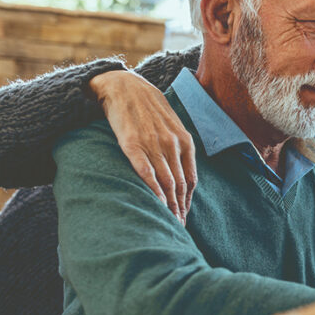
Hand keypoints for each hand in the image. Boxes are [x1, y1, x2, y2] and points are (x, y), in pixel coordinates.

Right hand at [89, 70, 196, 222]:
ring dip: (168, 205)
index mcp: (184, 141)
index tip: (185, 216)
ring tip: (168, 223)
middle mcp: (172, 144)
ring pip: (166, 182)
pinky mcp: (132, 145)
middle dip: (180, 208)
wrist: (124, 86)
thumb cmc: (148, 108)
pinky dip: (152, 191)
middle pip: (179, 184)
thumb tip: (180, 170)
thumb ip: (178, 146)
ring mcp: (153, 145)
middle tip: (178, 228)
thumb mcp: (171, 125)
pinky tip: (155, 206)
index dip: (188, 200)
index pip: (190, 178)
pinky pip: (146, 172)